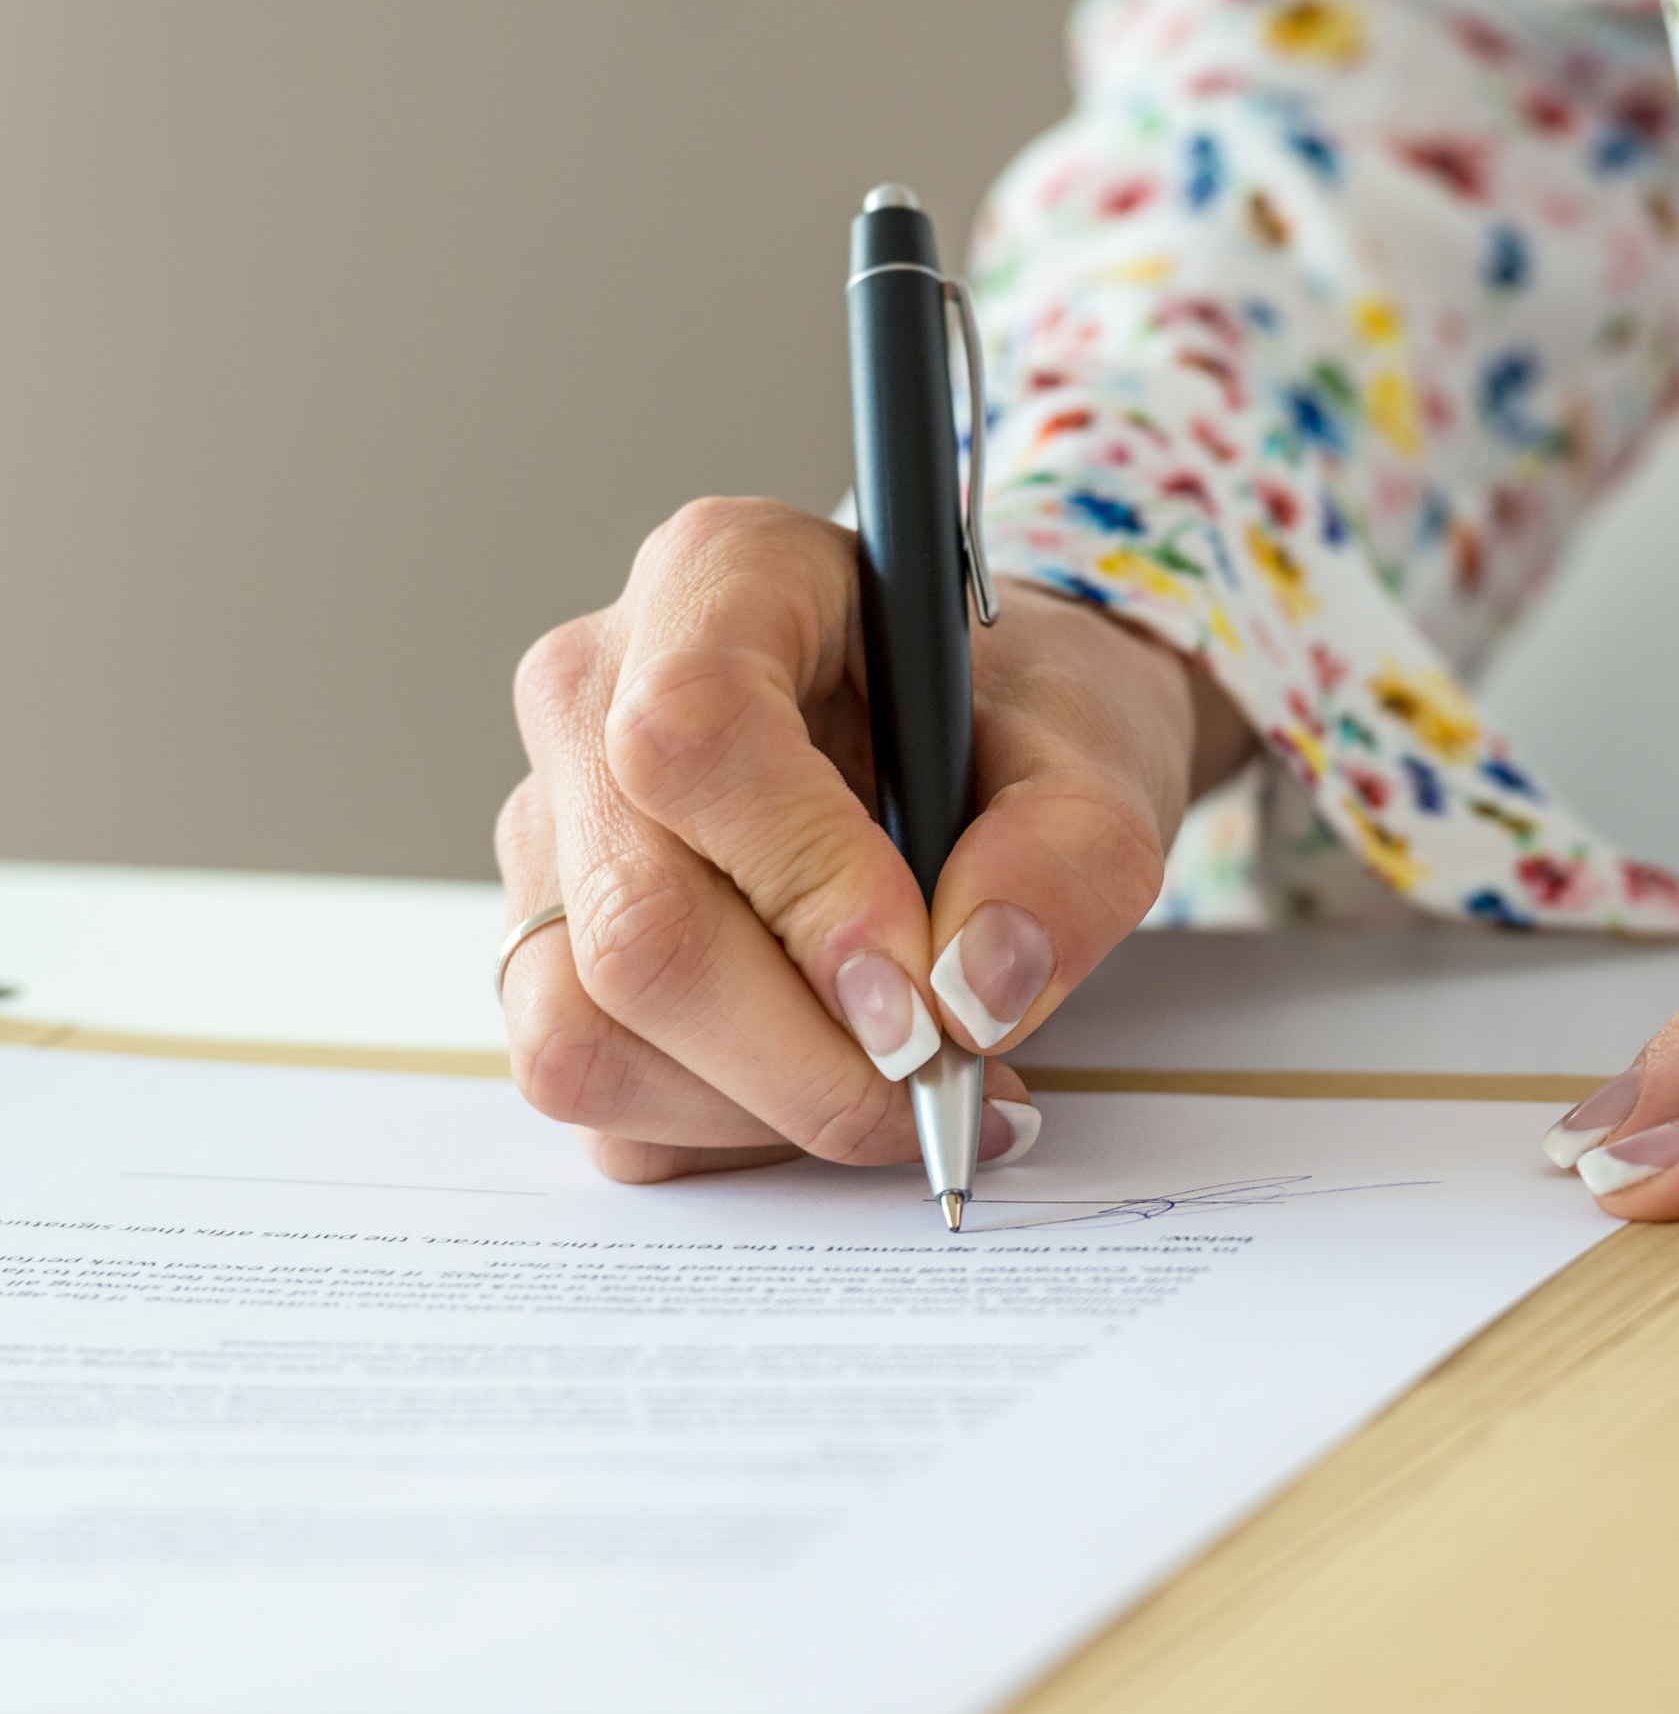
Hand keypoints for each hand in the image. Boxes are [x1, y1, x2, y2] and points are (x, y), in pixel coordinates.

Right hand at [495, 497, 1250, 1182]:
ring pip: (588, 1037)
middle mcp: (593, 698)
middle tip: (945, 1084)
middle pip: (635, 927)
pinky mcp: (543, 952)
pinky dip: (728, 1134)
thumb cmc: (1023, 725)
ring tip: (901, 1084)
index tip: (922, 994)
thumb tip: (970, 993)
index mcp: (722, 580)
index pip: (690, 740)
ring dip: (767, 1109)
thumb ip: (1068, 862)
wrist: (987, 744)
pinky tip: (827, 1085)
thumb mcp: (1100, 760)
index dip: (809, 890)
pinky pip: (600, 1098)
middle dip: (808, 1058)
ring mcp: (553, 835)